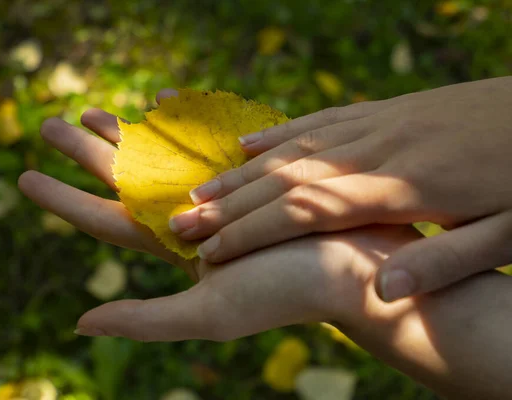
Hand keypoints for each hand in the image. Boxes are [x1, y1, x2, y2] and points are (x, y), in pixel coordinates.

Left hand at [17, 91, 421, 340]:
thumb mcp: (209, 313)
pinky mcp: (247, 175)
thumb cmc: (286, 293)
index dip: (63, 199)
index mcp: (174, 249)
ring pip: (159, 157)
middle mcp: (190, 220)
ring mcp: (218, 195)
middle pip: (125, 181)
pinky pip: (202, 145)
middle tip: (51, 123)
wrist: (357, 267)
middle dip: (87, 153)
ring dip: (125, 135)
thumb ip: (145, 320)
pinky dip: (178, 126)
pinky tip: (161, 107)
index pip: (106, 219)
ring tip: (94, 112)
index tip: (25, 176)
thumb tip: (80, 324)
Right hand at [169, 77, 511, 301]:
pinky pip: (318, 122)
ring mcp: (377, 124)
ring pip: (292, 149)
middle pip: (284, 179)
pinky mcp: (384, 111)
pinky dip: (277, 134)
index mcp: (402, 186)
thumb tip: (380, 291)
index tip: (207, 251)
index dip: (249, 232)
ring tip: (199, 190)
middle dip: (226, 204)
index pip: (303, 211)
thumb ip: (442, 261)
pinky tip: (248, 145)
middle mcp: (377, 150)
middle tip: (178, 221)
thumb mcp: (506, 232)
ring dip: (241, 172)